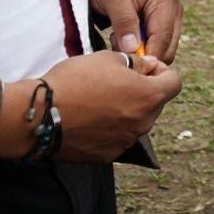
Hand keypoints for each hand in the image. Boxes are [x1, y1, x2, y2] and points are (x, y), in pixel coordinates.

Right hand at [35, 51, 181, 161]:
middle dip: (143, 91)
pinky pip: (119, 137)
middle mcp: (143, 123)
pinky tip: (91, 118)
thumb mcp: (109, 58)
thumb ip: (137, 63)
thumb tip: (149, 67)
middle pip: (155, 103)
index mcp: (148, 97)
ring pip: (137, 121)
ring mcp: (126, 141)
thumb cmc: (74, 81)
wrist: (40, 115)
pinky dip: (111, 128)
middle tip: (116, 82)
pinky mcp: (107, 155)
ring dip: (127, 110)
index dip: (161, 72)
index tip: (142, 67)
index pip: (174, 83)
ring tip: (99, 100)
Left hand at [90, 0, 182, 63]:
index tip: (127, 64)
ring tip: (119, 40)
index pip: (163, 37)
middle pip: (168, 48)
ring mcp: (171, 16)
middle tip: (118, 50)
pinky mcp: (164, 23)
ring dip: (142, 53)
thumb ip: (124, 20)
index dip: (148, 55)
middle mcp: (174, 8)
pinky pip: (157, 45)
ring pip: (164, 49)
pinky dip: (141, 48)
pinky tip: (124, 38)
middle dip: (145, 56)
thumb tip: (133, 48)